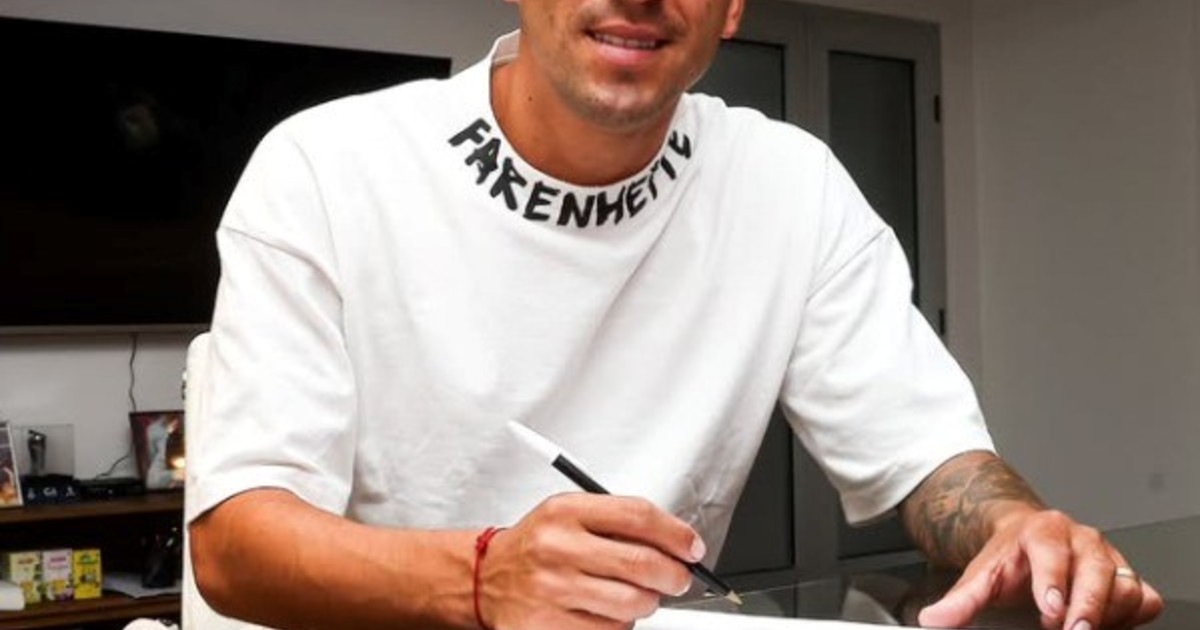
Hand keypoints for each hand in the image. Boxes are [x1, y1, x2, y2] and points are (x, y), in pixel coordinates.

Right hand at [478, 493, 704, 629]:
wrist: (485, 579)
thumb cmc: (537, 546)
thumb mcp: (569, 515)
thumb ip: (619, 521)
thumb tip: (678, 543)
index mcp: (565, 511)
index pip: (638, 515)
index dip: (676, 533)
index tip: (692, 547)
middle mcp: (557, 548)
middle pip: (642, 564)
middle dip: (675, 575)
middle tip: (679, 578)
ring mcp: (552, 590)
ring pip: (633, 603)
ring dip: (647, 602)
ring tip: (635, 594)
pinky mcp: (549, 626)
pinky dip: (620, 623)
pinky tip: (605, 611)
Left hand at [918, 508, 1163, 628]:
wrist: (1027, 541)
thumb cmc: (1010, 560)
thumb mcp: (981, 576)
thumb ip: (960, 600)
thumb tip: (934, 621)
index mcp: (1043, 531)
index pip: (1052, 552)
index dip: (1054, 581)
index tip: (1051, 610)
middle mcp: (1081, 539)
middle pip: (1096, 570)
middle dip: (1087, 606)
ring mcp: (1108, 556)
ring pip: (1123, 586)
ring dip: (1107, 615)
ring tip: (1079, 629)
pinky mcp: (1127, 574)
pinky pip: (1143, 597)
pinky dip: (1130, 617)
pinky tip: (1104, 625)